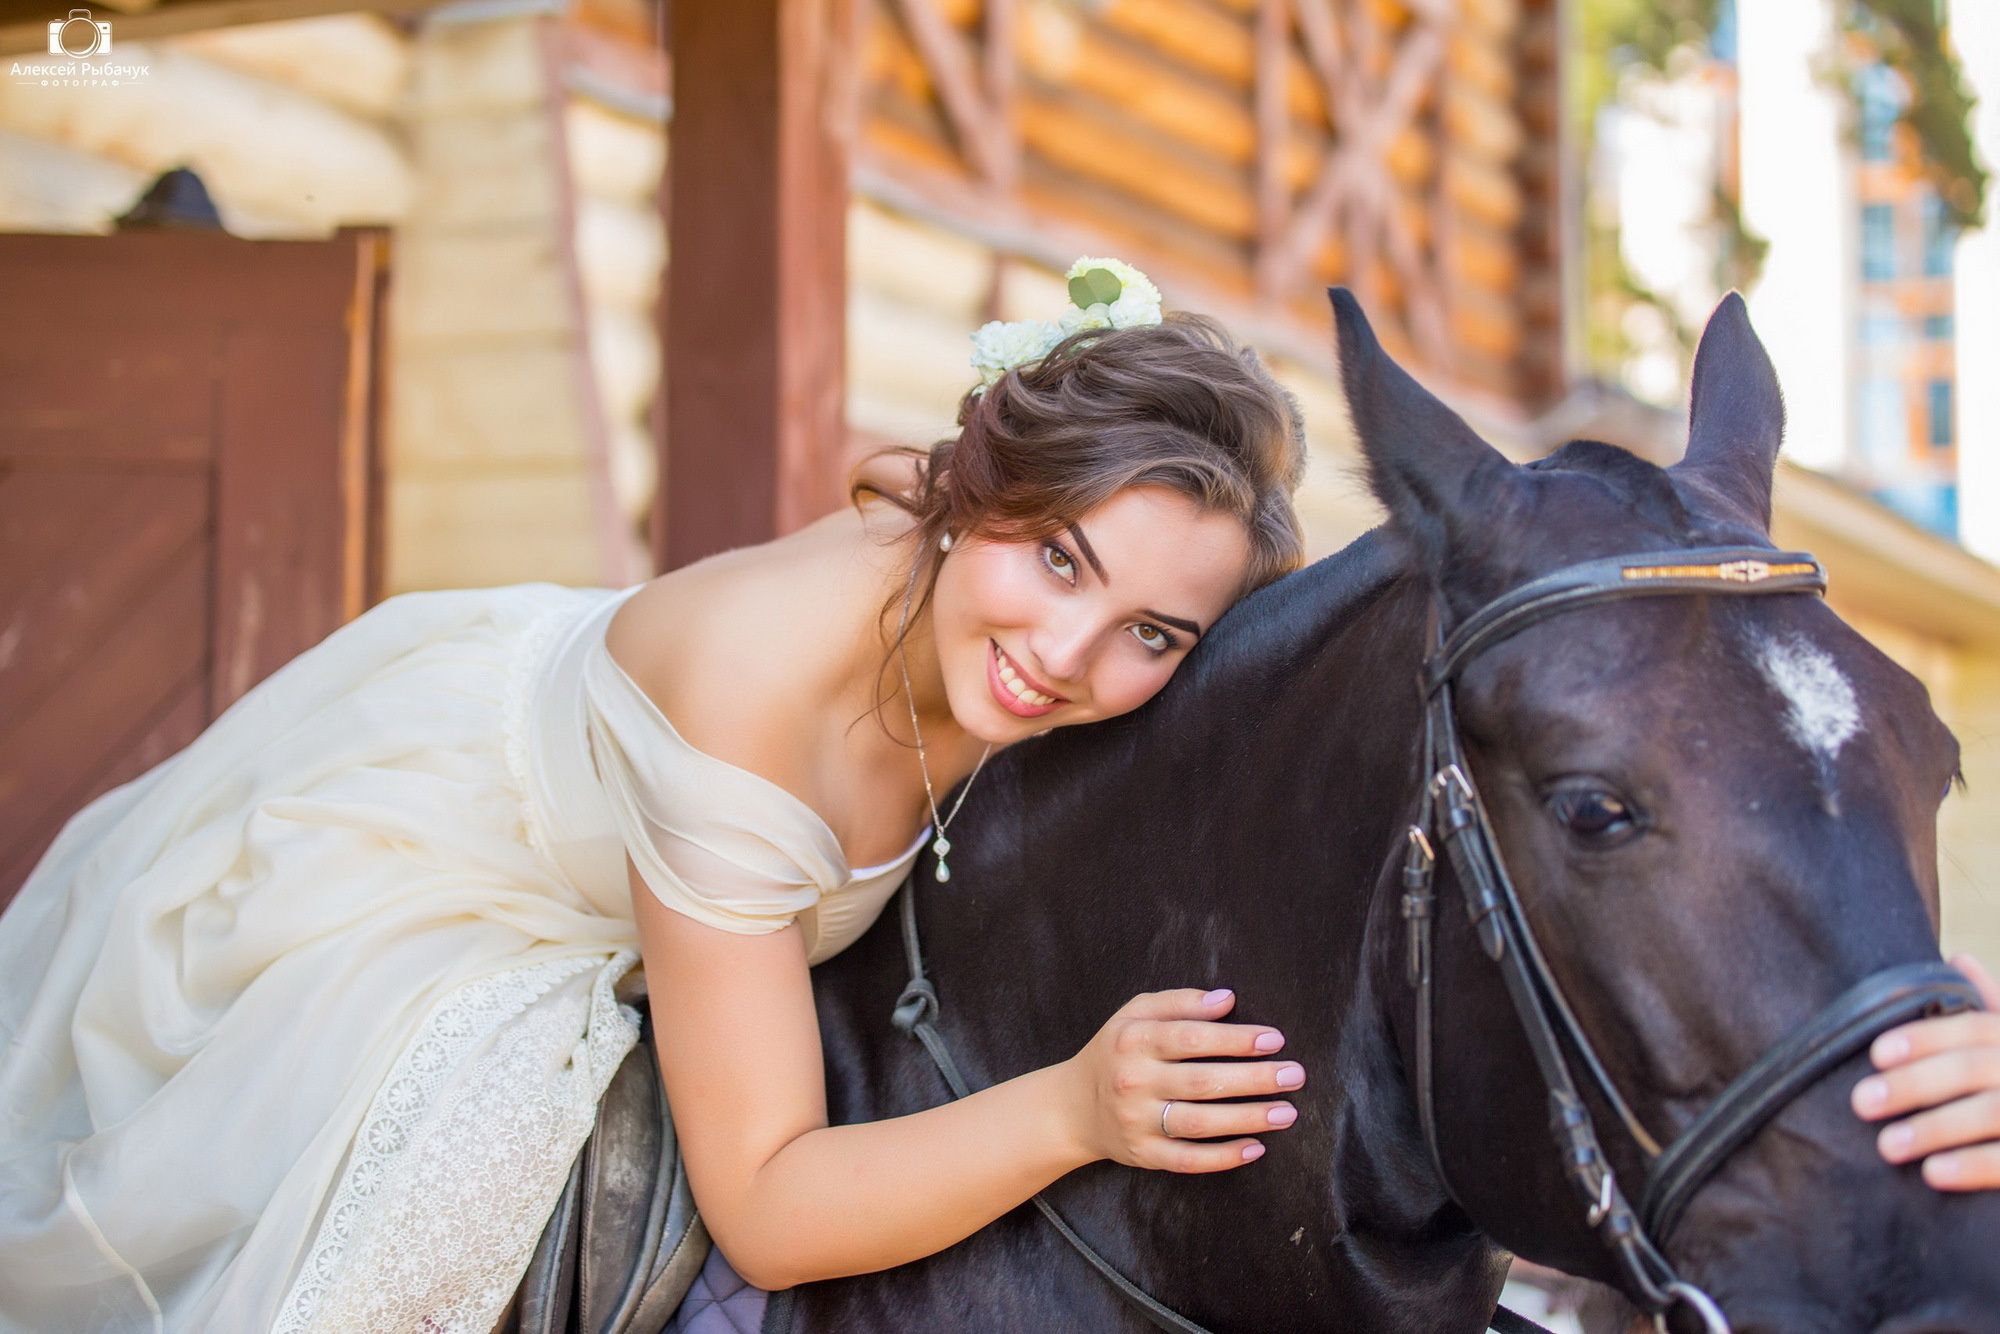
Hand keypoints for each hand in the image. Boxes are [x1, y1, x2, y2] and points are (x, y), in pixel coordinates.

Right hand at [1063, 987, 1304, 1173]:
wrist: (1072, 1107)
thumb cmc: (1116, 1052)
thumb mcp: (1134, 1014)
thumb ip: (1180, 1002)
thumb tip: (1227, 999)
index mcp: (1134, 1041)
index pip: (1193, 1038)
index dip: (1236, 1039)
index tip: (1274, 1040)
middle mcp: (1134, 1082)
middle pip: (1202, 1082)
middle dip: (1254, 1078)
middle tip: (1294, 1075)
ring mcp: (1137, 1122)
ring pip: (1200, 1123)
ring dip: (1248, 1119)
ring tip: (1286, 1113)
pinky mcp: (1143, 1155)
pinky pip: (1188, 1159)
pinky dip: (1224, 1157)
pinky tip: (1256, 1148)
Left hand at [1851, 954, 1999, 1189]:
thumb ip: (1993, 1007)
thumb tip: (1959, 959)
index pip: (1976, 1028)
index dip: (1927, 1038)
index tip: (1876, 1053)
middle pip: (1976, 1068)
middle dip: (1914, 1084)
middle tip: (1860, 1102)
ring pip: (1993, 1112)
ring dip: (1936, 1127)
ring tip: (1887, 1146)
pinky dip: (1973, 1165)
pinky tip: (1933, 1173)